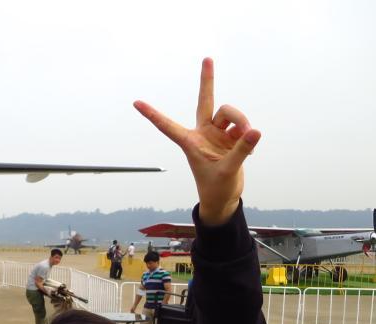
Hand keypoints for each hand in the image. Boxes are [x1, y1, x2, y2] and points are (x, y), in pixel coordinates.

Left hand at [133, 58, 260, 225]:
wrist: (224, 199)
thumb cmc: (216, 188)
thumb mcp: (228, 170)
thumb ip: (241, 150)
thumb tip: (255, 131)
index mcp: (189, 142)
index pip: (167, 125)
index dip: (152, 114)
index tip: (135, 103)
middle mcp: (202, 134)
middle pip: (207, 101)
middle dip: (207, 81)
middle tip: (207, 58)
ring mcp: (217, 134)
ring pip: (230, 114)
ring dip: (242, 121)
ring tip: (249, 137)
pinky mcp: (231, 138)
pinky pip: (243, 128)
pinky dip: (249, 136)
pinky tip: (249, 151)